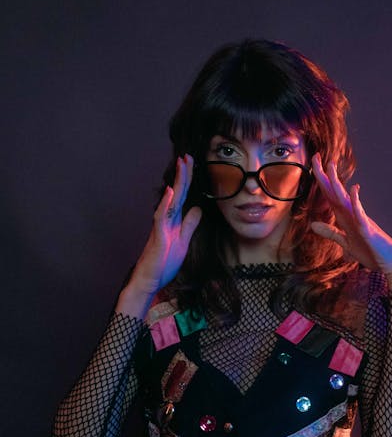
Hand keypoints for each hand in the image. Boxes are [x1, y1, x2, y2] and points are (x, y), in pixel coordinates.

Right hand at [117, 155, 201, 315]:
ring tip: (181, 165)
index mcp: (174, 221)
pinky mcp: (158, 237)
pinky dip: (166, 203)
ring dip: (176, 183)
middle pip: (177, 193)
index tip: (192, 164)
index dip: (188, 181)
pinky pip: (161, 217)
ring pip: (170, 200)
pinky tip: (170, 191)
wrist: (149, 280)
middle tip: (187, 156)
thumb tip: (198, 209)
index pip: (183, 197)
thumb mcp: (183, 242)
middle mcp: (166, 220)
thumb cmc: (163, 263)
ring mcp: (161, 227)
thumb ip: (189, 225)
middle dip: (183, 174)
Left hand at [310, 153, 391, 288]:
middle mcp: (352, 214)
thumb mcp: (345, 243)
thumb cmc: (370, 252)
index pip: (330, 195)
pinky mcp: (368, 229)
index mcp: (346, 217)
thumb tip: (313, 224)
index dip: (321, 180)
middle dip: (325, 175)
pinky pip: (361, 214)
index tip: (314, 164)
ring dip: (337, 183)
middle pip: (335, 192)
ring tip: (331, 165)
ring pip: (345, 198)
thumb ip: (330, 232)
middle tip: (316, 156)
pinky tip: (353, 190)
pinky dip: (356, 202)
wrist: (390, 264)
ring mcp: (360, 220)